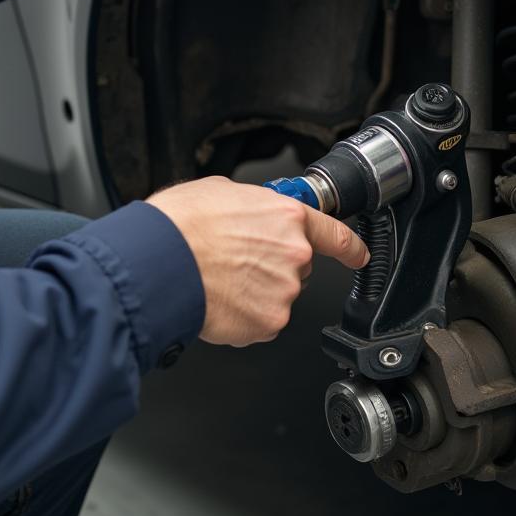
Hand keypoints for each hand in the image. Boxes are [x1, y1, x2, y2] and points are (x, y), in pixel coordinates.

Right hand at [146, 176, 368, 347]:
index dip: (350, 247)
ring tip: (218, 278)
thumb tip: (247, 213)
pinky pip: (258, 320)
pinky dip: (240, 315)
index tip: (356, 253)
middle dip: (270, 265)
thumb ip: (249, 205)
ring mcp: (283, 293)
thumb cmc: (180, 223)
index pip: (336, 235)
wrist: (158, 260)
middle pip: (295, 266)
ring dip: (253, 291)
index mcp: (286, 217)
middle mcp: (294, 256)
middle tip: (233, 259)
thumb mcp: (218, 191)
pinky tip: (217, 298)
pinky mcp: (266, 323)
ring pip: (275, 295)